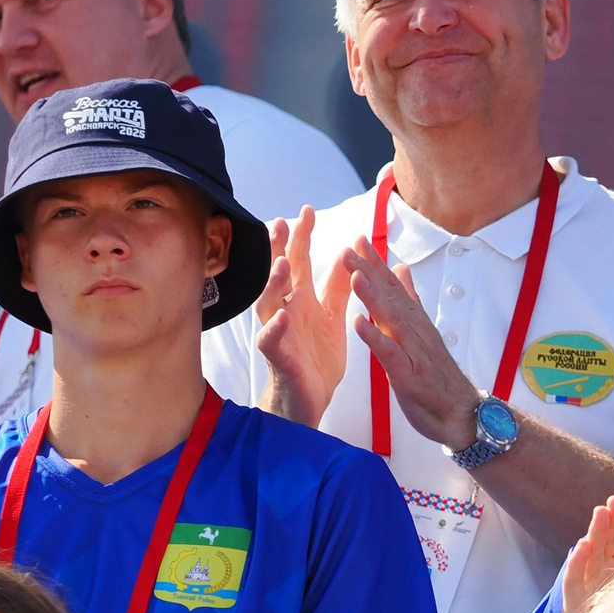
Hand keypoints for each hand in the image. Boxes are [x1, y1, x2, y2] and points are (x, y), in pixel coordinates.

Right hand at [255, 210, 353, 427]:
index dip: (301, 237)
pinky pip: (271, 342)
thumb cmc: (316, 359)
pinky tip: (280, 316)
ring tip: (282, 264)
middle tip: (281, 223)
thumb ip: (336, 288)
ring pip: (268, 304)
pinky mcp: (279, 359)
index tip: (307, 210)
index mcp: (301, 301)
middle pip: (279, 275)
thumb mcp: (331, 317)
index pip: (299, 262)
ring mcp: (279, 334)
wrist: (310, 401)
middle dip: (279, 249)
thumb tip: (345, 254)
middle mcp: (286, 312)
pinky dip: (274, 329)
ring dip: (274, 284)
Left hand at [341, 247, 483, 450]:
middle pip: (390, 296)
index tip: (359, 240)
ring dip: (372, 296)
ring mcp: (413, 351)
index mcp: (413, 322)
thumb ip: (409, 300)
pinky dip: (375, 337)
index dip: (376, 263)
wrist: (462, 413)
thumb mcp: (420, 333)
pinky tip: (358, 323)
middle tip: (350, 247)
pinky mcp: (409, 375)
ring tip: (355, 275)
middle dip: (369, 270)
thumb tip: (402, 270)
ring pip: (391, 319)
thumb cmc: (437, 376)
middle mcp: (414, 330)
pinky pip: (390, 354)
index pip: (393, 286)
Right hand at [558, 497, 613, 612]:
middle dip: (608, 522)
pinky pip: (573, 580)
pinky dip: (577, 562)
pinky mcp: (573, 602)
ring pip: (588, 556)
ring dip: (593, 533)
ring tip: (600, 514)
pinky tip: (583, 545)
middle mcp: (600, 573)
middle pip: (603, 543)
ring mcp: (586, 586)